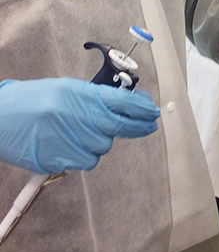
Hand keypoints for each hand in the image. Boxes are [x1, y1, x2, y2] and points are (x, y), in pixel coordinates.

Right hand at [0, 78, 160, 173]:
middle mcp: (79, 117)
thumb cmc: (31, 101)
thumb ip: (94, 98)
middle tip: (147, 125)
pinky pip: (87, 161)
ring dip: (99, 142)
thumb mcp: (65, 90)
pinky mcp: (61, 159)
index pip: (122, 102)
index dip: (142, 108)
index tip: (153, 112)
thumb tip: (125, 104)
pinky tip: (69, 146)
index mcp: (81, 95)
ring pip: (103, 146)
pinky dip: (84, 156)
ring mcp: (70, 139)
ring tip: (78, 133)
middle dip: (137, 127)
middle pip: (119, 127)